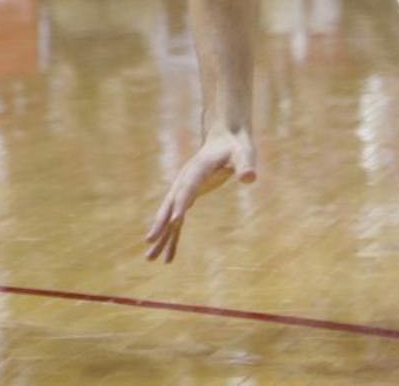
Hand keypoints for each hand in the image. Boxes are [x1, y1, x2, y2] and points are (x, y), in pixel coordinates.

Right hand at [144, 126, 256, 262]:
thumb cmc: (236, 146)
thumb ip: (245, 165)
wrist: (225, 138)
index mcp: (197, 170)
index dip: (182, 203)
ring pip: (169, 215)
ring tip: (150, 259)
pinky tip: (168, 256)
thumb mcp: (244, 153)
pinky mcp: (188, 196)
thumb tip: (249, 178)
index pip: (188, 188)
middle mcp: (185, 181)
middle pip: (171, 204)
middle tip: (149, 242)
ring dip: (161, 236)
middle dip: (160, 223)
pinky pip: (177, 219)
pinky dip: (172, 235)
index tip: (175, 221)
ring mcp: (183, 189)